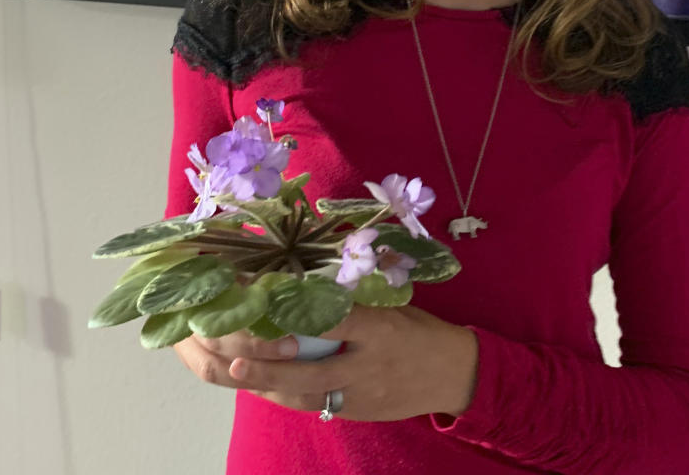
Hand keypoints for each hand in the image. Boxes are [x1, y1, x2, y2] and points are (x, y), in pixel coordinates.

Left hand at [175, 305, 477, 421]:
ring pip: (308, 395)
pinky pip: (316, 405)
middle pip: (314, 371)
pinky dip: (288, 395)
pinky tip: (261, 386)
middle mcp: (368, 364)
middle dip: (273, 368)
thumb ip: (355, 299)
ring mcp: (362, 393)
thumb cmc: (421, 330)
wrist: (454, 374)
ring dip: (270, 385)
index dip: (299, 314)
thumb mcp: (393, 305)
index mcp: (380, 328)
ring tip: (234, 373)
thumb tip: (312, 279)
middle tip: (236, 361)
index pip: (335, 321)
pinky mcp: (358, 411)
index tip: (265, 301)